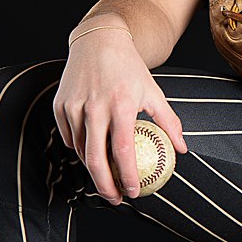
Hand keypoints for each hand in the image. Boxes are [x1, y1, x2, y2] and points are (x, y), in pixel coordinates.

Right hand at [52, 24, 187, 204]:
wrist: (98, 41)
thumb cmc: (129, 69)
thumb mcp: (153, 91)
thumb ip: (168, 121)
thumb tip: (182, 150)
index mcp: (120, 104)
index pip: (123, 150)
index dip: (127, 176)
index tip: (134, 193)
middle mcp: (94, 106)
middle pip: (95, 159)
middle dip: (104, 186)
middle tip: (115, 200)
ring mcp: (73, 107)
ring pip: (80, 151)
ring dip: (93, 169)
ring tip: (107, 178)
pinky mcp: (60, 106)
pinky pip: (70, 138)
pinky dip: (80, 148)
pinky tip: (92, 151)